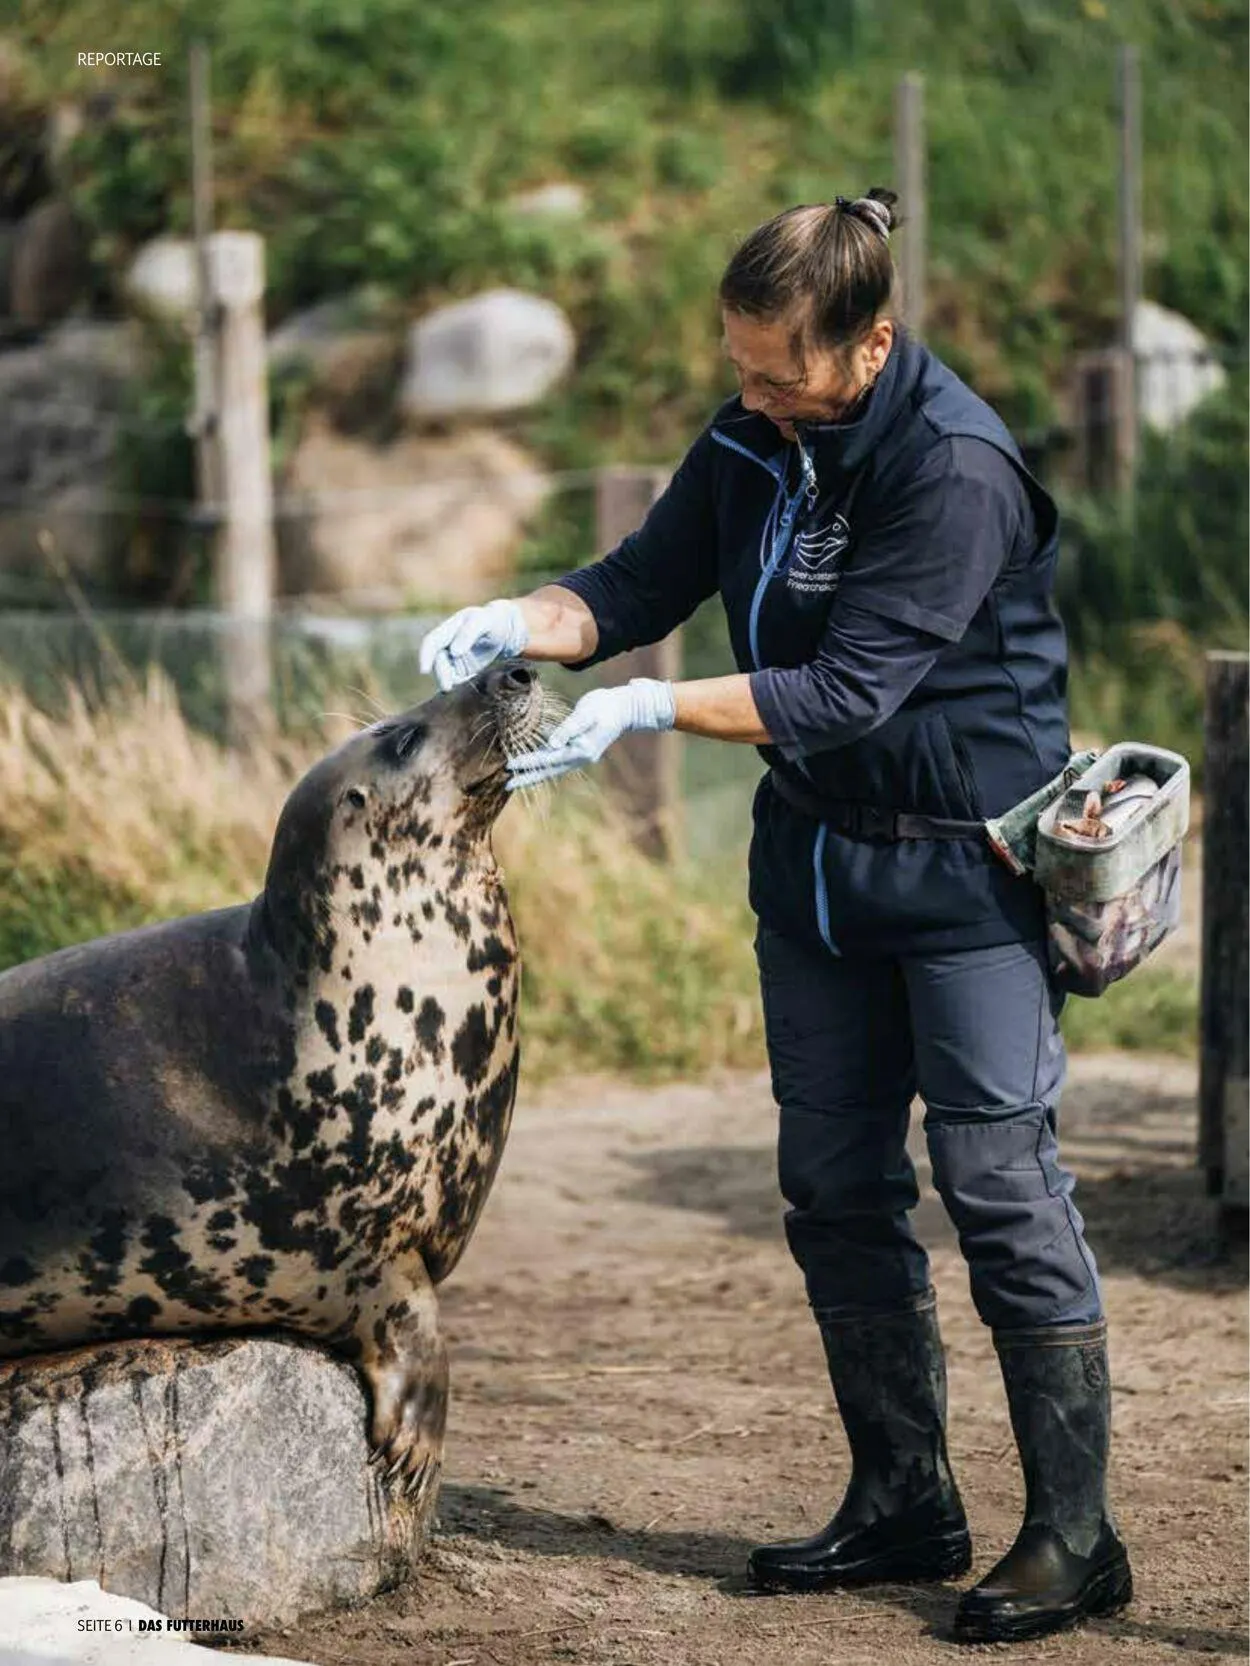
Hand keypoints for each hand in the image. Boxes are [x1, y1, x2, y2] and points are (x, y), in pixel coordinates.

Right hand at [418, 599, 528, 691]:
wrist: (507, 630)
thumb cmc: (494, 622)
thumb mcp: (484, 622)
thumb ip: (469, 634)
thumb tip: (453, 652)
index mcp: (449, 629)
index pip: (431, 642)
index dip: (425, 656)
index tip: (424, 670)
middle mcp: (448, 644)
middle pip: (437, 662)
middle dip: (440, 674)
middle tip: (447, 687)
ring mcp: (454, 658)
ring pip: (444, 673)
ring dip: (446, 682)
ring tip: (455, 691)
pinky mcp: (463, 669)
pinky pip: (455, 680)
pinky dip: (457, 686)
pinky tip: (464, 690)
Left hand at [506, 678, 675, 789]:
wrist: (625, 708)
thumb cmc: (606, 706)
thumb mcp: (586, 713)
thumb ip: (568, 729)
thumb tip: (552, 744)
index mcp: (581, 750)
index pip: (549, 758)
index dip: (528, 762)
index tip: (511, 766)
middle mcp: (580, 757)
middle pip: (549, 770)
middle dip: (529, 777)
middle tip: (508, 784)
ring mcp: (581, 756)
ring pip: (553, 768)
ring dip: (535, 773)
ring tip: (517, 778)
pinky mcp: (580, 750)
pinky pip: (558, 761)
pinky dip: (544, 763)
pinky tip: (534, 764)